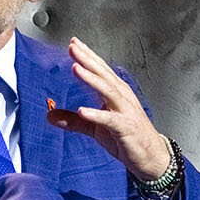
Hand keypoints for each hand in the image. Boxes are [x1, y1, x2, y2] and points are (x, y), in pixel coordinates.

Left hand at [46, 36, 172, 179]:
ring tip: (76, 68)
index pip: (100, 70)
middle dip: (87, 60)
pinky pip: (109, 119)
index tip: (73, 43)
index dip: (87, 56)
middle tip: (73, 47)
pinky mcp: (125, 127)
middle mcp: (121, 97)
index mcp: (115, 93)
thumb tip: (50, 115)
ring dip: (91, 79)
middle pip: (102, 74)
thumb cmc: (126, 137)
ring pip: (107, 90)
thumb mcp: (95, 128)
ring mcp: (125, 111)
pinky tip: (82, 110)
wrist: (149, 156)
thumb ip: (73, 120)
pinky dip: (96, 114)